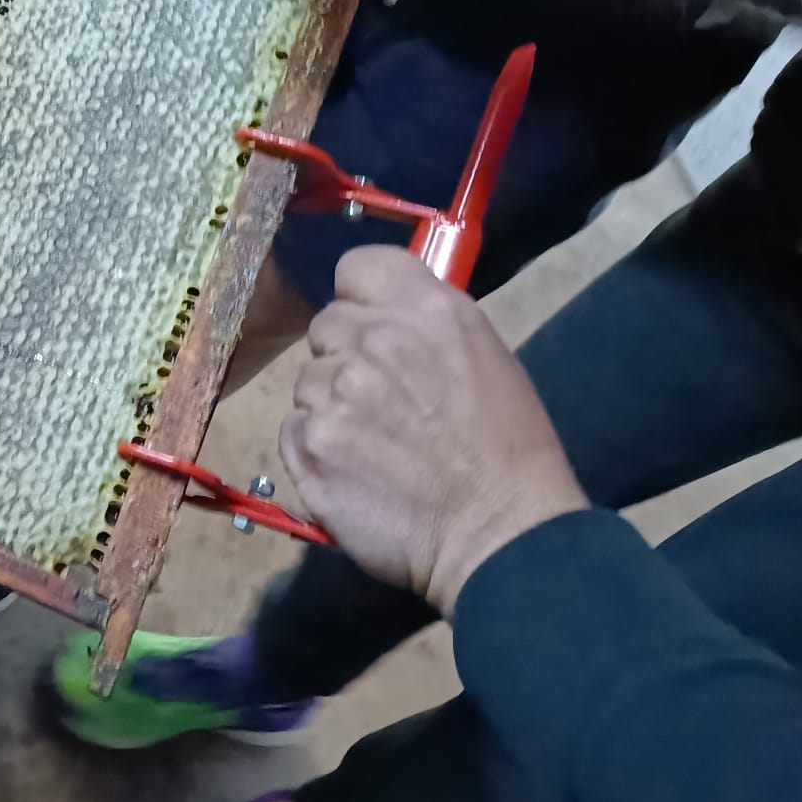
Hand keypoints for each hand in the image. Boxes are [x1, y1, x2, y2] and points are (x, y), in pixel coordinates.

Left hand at [279, 247, 587, 615]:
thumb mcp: (485, 358)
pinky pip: (293, 429)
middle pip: (326, 325)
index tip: (374, 323)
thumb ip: (425, 327)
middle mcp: (372, 340)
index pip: (356, 267)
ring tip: (377, 446)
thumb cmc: (508, 451)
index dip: (361, 298)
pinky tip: (357, 471)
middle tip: (382, 400)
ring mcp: (334, 393)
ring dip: (331, 406)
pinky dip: (316, 449)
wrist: (499, 534)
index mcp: (425, 309)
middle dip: (346, 357)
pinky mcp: (309, 444)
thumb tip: (384, 317)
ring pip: (307, 382)